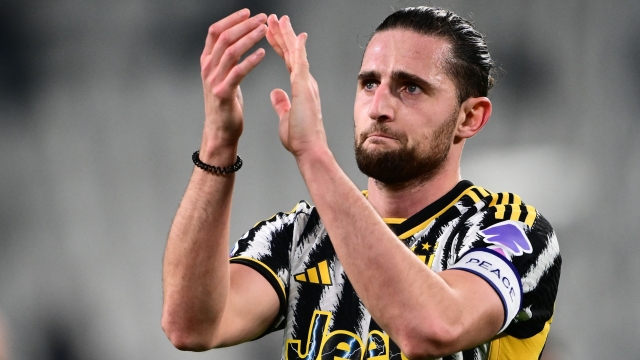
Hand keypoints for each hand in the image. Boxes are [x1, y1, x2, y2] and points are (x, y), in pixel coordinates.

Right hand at [200, 9, 266, 152]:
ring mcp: (213, 80)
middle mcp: (207, 68)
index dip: (231, 19)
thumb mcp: (222, 76)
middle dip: (244, 25)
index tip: (248, 12)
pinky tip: (263, 54)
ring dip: (249, 38)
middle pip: (224, 37)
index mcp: (207, 61)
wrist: (221, 131)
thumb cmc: (226, 103)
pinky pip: (238, 72)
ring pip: (230, 52)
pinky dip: (251, 61)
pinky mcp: (223, 93)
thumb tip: (238, 40)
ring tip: (264, 31)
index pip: (215, 31)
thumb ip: (226, 59)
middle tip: (262, 18)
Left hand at [266, 15, 327, 157]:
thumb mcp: (285, 117)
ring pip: (296, 53)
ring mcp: (307, 83)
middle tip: (274, 18)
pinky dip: (298, 48)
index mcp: (300, 88)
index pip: (288, 61)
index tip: (272, 33)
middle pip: (292, 52)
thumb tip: (275, 94)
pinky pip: (301, 63)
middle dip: (283, 34)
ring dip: (287, 35)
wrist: (309, 149)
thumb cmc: (301, 139)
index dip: (280, 46)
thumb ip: (282, 103)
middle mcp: (306, 82)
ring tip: (278, 19)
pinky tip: (296, 35)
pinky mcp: (304, 87)